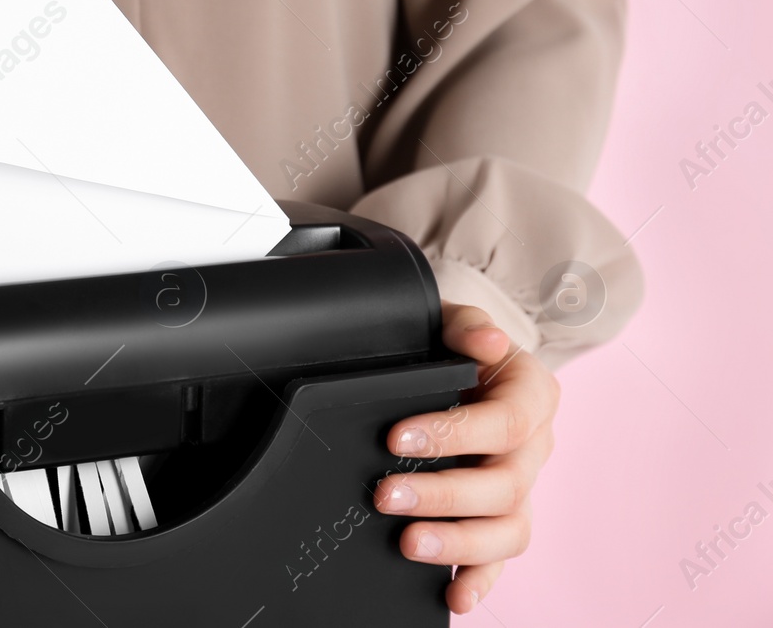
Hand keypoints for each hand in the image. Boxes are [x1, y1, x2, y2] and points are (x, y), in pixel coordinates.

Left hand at [374, 303, 558, 614]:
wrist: (462, 366)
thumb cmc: (455, 348)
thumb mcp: (456, 323)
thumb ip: (468, 327)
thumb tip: (487, 343)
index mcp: (532, 397)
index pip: (506, 423)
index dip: (453, 434)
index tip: (397, 438)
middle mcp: (534, 448)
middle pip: (504, 485)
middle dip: (442, 494)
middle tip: (385, 495)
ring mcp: (522, 488)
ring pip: (508, 529)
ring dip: (459, 543)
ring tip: (409, 544)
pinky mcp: (503, 519)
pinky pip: (500, 559)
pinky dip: (480, 581)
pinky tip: (453, 596)